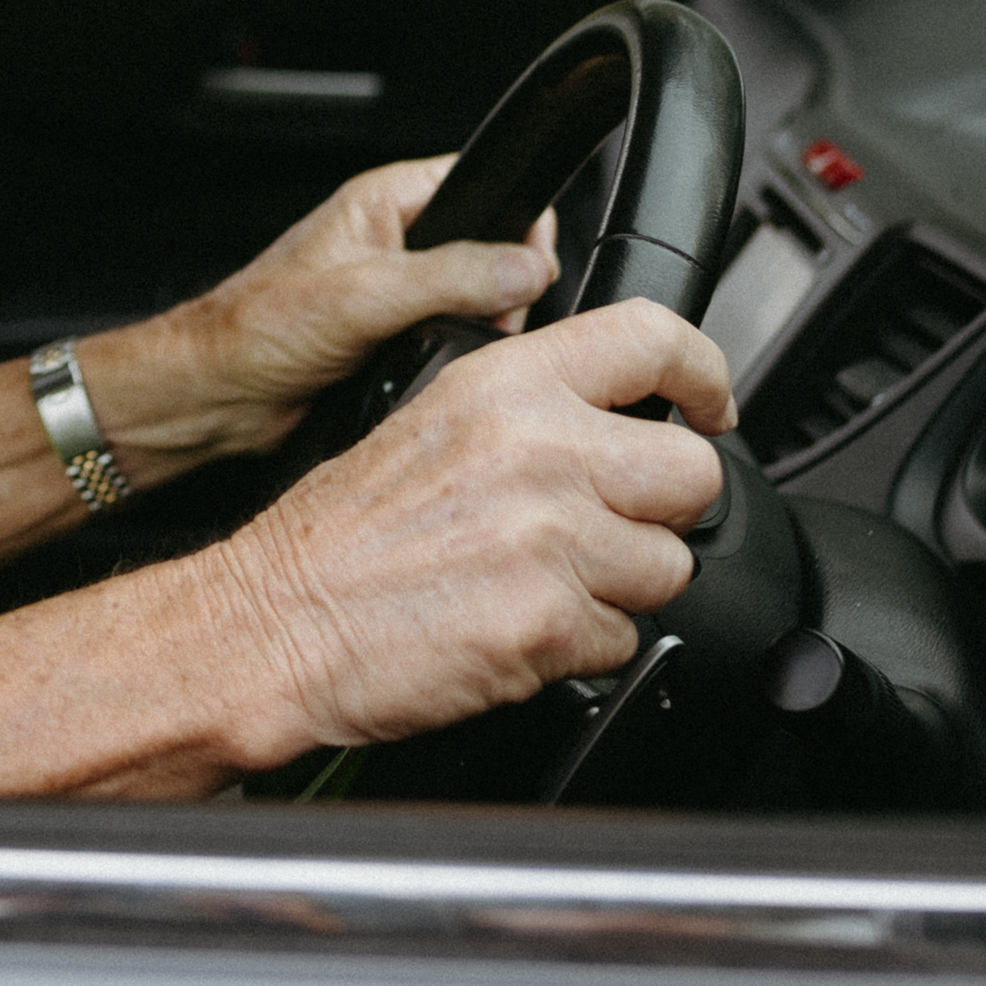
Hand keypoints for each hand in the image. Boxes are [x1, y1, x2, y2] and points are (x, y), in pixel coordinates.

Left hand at [82, 155, 558, 475]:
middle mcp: (392, 240)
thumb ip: (451, 277)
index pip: (481, 182)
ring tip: (456, 349)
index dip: (517, 223)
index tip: (528, 272)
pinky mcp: (391, 337)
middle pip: (489, 248)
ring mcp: (394, 290)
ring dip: (479, 328)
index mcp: (383, 201)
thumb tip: (525, 267)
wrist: (215, 394)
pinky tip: (436, 372)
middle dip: (504, 288)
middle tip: (492, 323)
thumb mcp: (364, 296)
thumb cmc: (256, 330)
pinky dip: (455, 356)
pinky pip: (449, 339)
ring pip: (475, 299)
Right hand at [197, 300, 734, 758]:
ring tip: (541, 583)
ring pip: (667, 567)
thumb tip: (614, 422)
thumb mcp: (430, 419)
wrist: (273, 624)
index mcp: (505, 386)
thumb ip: (529, 408)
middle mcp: (539, 451)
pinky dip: (583, 646)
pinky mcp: (552, 625)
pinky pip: (624, 638)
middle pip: (691, 474)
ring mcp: (552, 541)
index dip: (705, 374)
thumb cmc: (333, 537)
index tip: (712, 405)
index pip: (653, 340)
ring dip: (619, 586)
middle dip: (662, 509)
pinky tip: (519, 627)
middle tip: (608, 523)